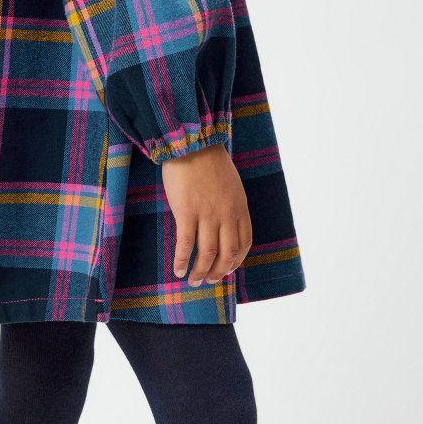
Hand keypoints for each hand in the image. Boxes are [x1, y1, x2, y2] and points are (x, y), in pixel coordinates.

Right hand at [162, 144, 252, 286]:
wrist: (191, 142)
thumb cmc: (208, 161)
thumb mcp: (231, 184)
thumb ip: (231, 205)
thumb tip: (222, 225)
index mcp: (240, 206)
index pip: (244, 242)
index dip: (236, 260)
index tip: (227, 270)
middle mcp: (227, 213)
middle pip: (227, 252)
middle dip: (219, 271)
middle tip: (210, 281)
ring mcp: (207, 214)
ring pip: (207, 253)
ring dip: (201, 272)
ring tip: (194, 282)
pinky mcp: (187, 212)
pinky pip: (186, 244)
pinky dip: (182, 260)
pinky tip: (178, 270)